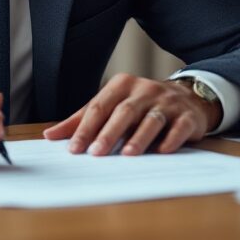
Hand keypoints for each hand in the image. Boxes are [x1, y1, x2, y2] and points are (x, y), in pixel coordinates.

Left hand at [42, 74, 221, 156]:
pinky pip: (179, 127)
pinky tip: (162, 151)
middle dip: (109, 133)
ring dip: (139, 137)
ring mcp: (167, 102)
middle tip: (96, 153)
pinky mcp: (187, 116)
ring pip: (151, 119)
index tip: (74, 149)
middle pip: (124, 111)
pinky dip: (171, 139)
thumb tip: (50, 135)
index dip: (86, 128)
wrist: (188, 97)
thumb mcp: (112, 106)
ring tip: (127, 154)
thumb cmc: (141, 105)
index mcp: (122, 85)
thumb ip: (83, 120)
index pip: (99, 106)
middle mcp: (144, 90)